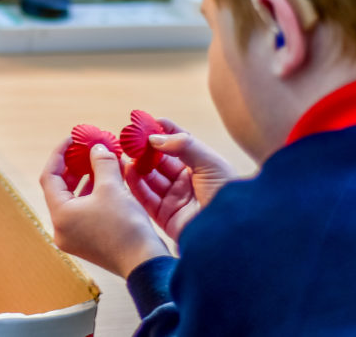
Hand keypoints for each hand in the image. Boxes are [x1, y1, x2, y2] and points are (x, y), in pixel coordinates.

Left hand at [40, 140, 169, 278]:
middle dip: (75, 165)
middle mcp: (62, 228)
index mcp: (60, 215)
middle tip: (88, 148)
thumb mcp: (112, 187)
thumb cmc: (125, 226)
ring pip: (74, 199)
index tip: (73, 139)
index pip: (50, 177)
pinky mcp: (88, 241)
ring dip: (87, 178)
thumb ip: (101, 163)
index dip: (60, 154)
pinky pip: (85, 210)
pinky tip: (110, 180)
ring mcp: (74, 236)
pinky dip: (94, 193)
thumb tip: (96, 147)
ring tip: (102, 161)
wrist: (143, 262)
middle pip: (61, 188)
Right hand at [125, 119, 236, 240]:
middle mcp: (187, 182)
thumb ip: (184, 146)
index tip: (147, 122)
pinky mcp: (165, 216)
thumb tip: (156, 137)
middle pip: (160, 161)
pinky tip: (128, 171)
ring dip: (137, 166)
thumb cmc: (227, 194)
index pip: (178, 144)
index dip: (163, 132)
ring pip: (150, 178)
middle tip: (130, 139)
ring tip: (125, 154)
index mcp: (201, 166)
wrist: (231, 232)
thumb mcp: (210, 163)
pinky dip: (135, 185)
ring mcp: (175, 199)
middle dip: (145, 149)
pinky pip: (146, 198)